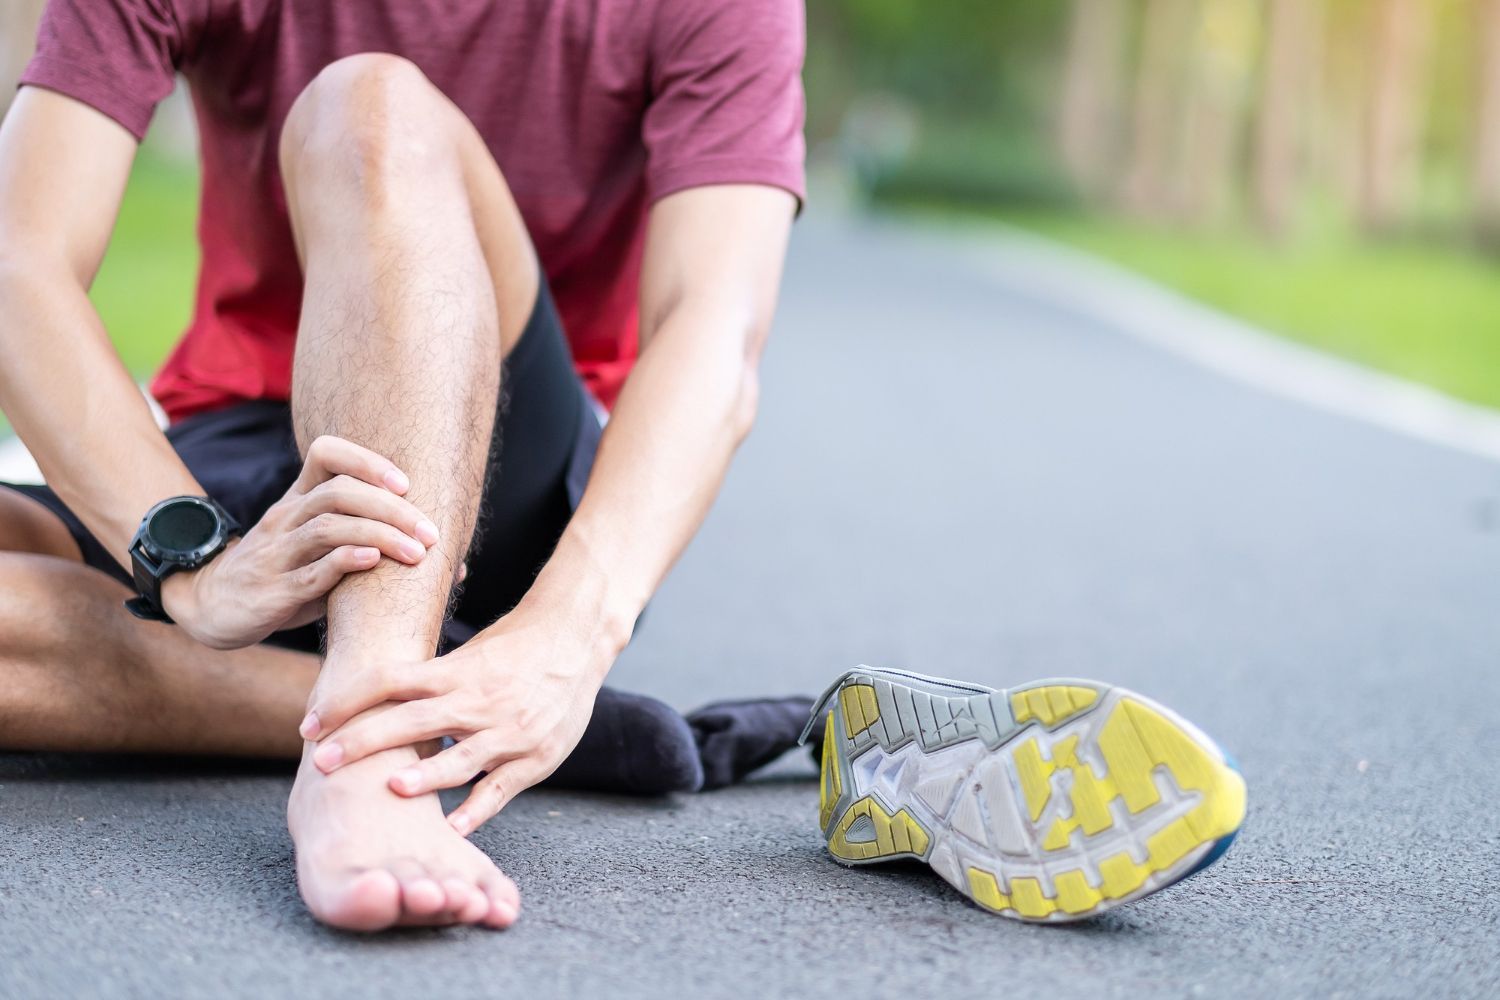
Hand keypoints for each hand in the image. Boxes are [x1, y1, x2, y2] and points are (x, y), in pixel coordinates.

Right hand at [161, 435, 440, 649]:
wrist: (211, 606)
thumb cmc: (285, 574)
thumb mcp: (321, 551)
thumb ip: (375, 548)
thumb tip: (454, 568)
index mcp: (298, 499)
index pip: (325, 453)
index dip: (367, 460)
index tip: (406, 484)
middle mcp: (286, 519)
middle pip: (338, 492)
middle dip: (391, 509)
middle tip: (431, 532)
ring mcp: (276, 554)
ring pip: (327, 528)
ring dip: (379, 536)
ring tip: (417, 553)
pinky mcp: (272, 591)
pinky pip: (309, 571)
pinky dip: (343, 563)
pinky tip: (372, 562)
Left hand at [299, 607, 610, 834]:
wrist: (576, 640)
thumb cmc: (515, 645)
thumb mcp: (469, 654)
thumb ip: (429, 682)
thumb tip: (370, 699)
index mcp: (456, 672)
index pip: (387, 682)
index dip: (345, 701)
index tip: (310, 723)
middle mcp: (477, 702)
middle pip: (410, 722)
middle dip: (362, 742)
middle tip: (321, 761)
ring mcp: (508, 733)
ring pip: (458, 760)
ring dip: (423, 777)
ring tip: (389, 789)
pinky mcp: (534, 758)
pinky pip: (499, 790)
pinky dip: (475, 811)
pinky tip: (450, 828)